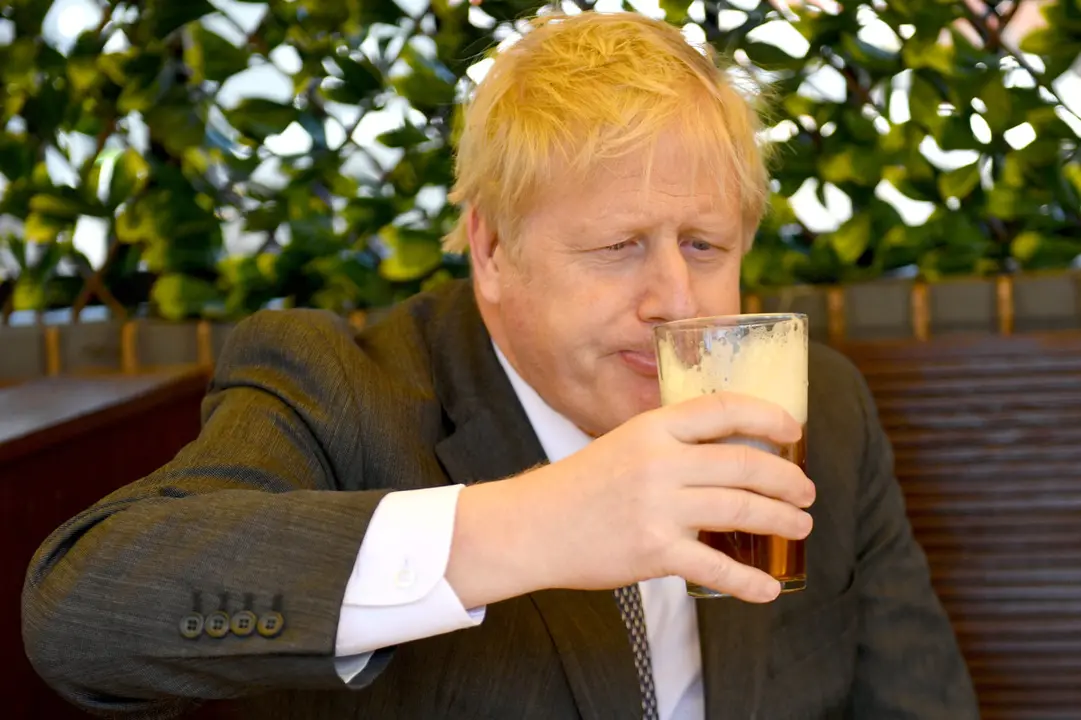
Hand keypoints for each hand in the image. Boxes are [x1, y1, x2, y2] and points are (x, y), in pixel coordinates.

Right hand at [447, 393, 814, 606]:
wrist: (532, 527)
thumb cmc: (580, 487)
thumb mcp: (623, 445)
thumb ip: (669, 445)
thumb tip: (728, 454)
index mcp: (651, 428)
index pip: (722, 408)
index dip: (766, 415)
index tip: (793, 430)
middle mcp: (658, 461)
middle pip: (743, 463)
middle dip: (786, 479)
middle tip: (805, 493)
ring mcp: (657, 506)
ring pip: (740, 509)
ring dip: (781, 520)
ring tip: (800, 527)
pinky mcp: (653, 551)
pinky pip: (715, 567)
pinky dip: (748, 581)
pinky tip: (768, 588)